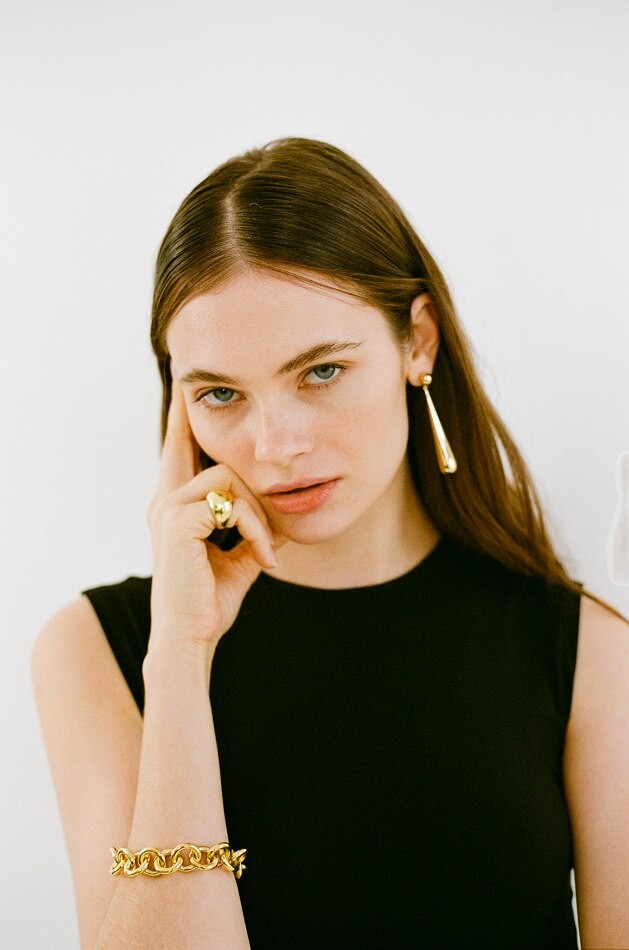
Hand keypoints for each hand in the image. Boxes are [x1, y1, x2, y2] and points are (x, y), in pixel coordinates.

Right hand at [147, 370, 284, 656]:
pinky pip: (232, 502)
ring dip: (259, 514)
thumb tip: (276, 513)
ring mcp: (168, 507)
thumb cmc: (209, 603)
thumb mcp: (237, 558)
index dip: (183, 418)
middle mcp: (165, 501)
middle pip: (198, 447)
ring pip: (230, 475)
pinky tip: (263, 557)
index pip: (180, 450)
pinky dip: (255, 529)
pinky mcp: (178, 520)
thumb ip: (249, 530)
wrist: (190, 638)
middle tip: (230, 456)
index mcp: (175, 507)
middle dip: (210, 435)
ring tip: (268, 551)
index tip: (187, 388)